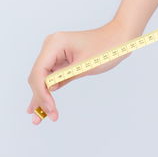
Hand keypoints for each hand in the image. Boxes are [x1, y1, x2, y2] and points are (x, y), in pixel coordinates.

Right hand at [25, 19, 141, 124]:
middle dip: (40, 98)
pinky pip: (50, 78)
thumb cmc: (107, 47)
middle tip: (42, 118)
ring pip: (42, 79)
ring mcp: (54, 53)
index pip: (39, 72)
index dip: (42, 93)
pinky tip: (41, 105)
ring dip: (41, 97)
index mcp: (55, 44)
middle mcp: (51, 47)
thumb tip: (48, 90)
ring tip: (37, 118)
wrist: (120, 37)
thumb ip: (65, 77)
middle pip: (38, 77)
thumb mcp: (86, 65)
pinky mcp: (60, 60)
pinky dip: (48, 91)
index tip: (50, 108)